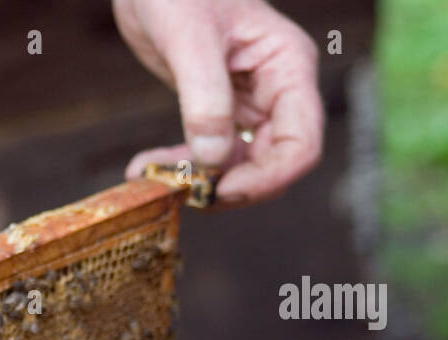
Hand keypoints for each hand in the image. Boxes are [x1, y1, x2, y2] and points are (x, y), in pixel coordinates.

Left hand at [113, 0, 323, 206]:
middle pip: (272, 162)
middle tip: (185, 194)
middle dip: (231, 185)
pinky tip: (146, 167)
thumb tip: (213, 156)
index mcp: (288, 67)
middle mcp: (276, 89)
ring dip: (201, 181)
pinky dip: (182, 165)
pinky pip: (209, 151)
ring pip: (238, 164)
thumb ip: (204, 96)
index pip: (300, 143)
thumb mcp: (188, 37)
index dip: (267, 178)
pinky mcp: (215, 108)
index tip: (222, 191)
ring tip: (156, 180)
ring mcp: (247, 101)